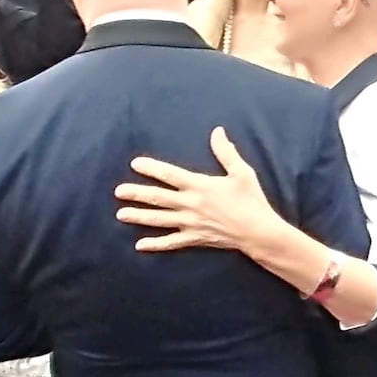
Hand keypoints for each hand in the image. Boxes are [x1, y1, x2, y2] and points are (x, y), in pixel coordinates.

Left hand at [114, 127, 280, 252]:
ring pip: (159, 220)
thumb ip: (226, 152)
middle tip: (118, 191)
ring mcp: (191, 223)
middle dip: (137, 194)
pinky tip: (139, 245)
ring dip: (139, 216)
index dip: (151, 168)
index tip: (135, 164)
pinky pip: (171, 242)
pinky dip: (155, 244)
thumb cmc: (251, 200)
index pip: (170, 174)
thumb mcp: (242, 172)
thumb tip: (217, 131)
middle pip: (158, 198)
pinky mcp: (195, 238)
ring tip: (121, 214)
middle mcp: (191, 204)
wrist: (258, 232)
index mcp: (200, 186)